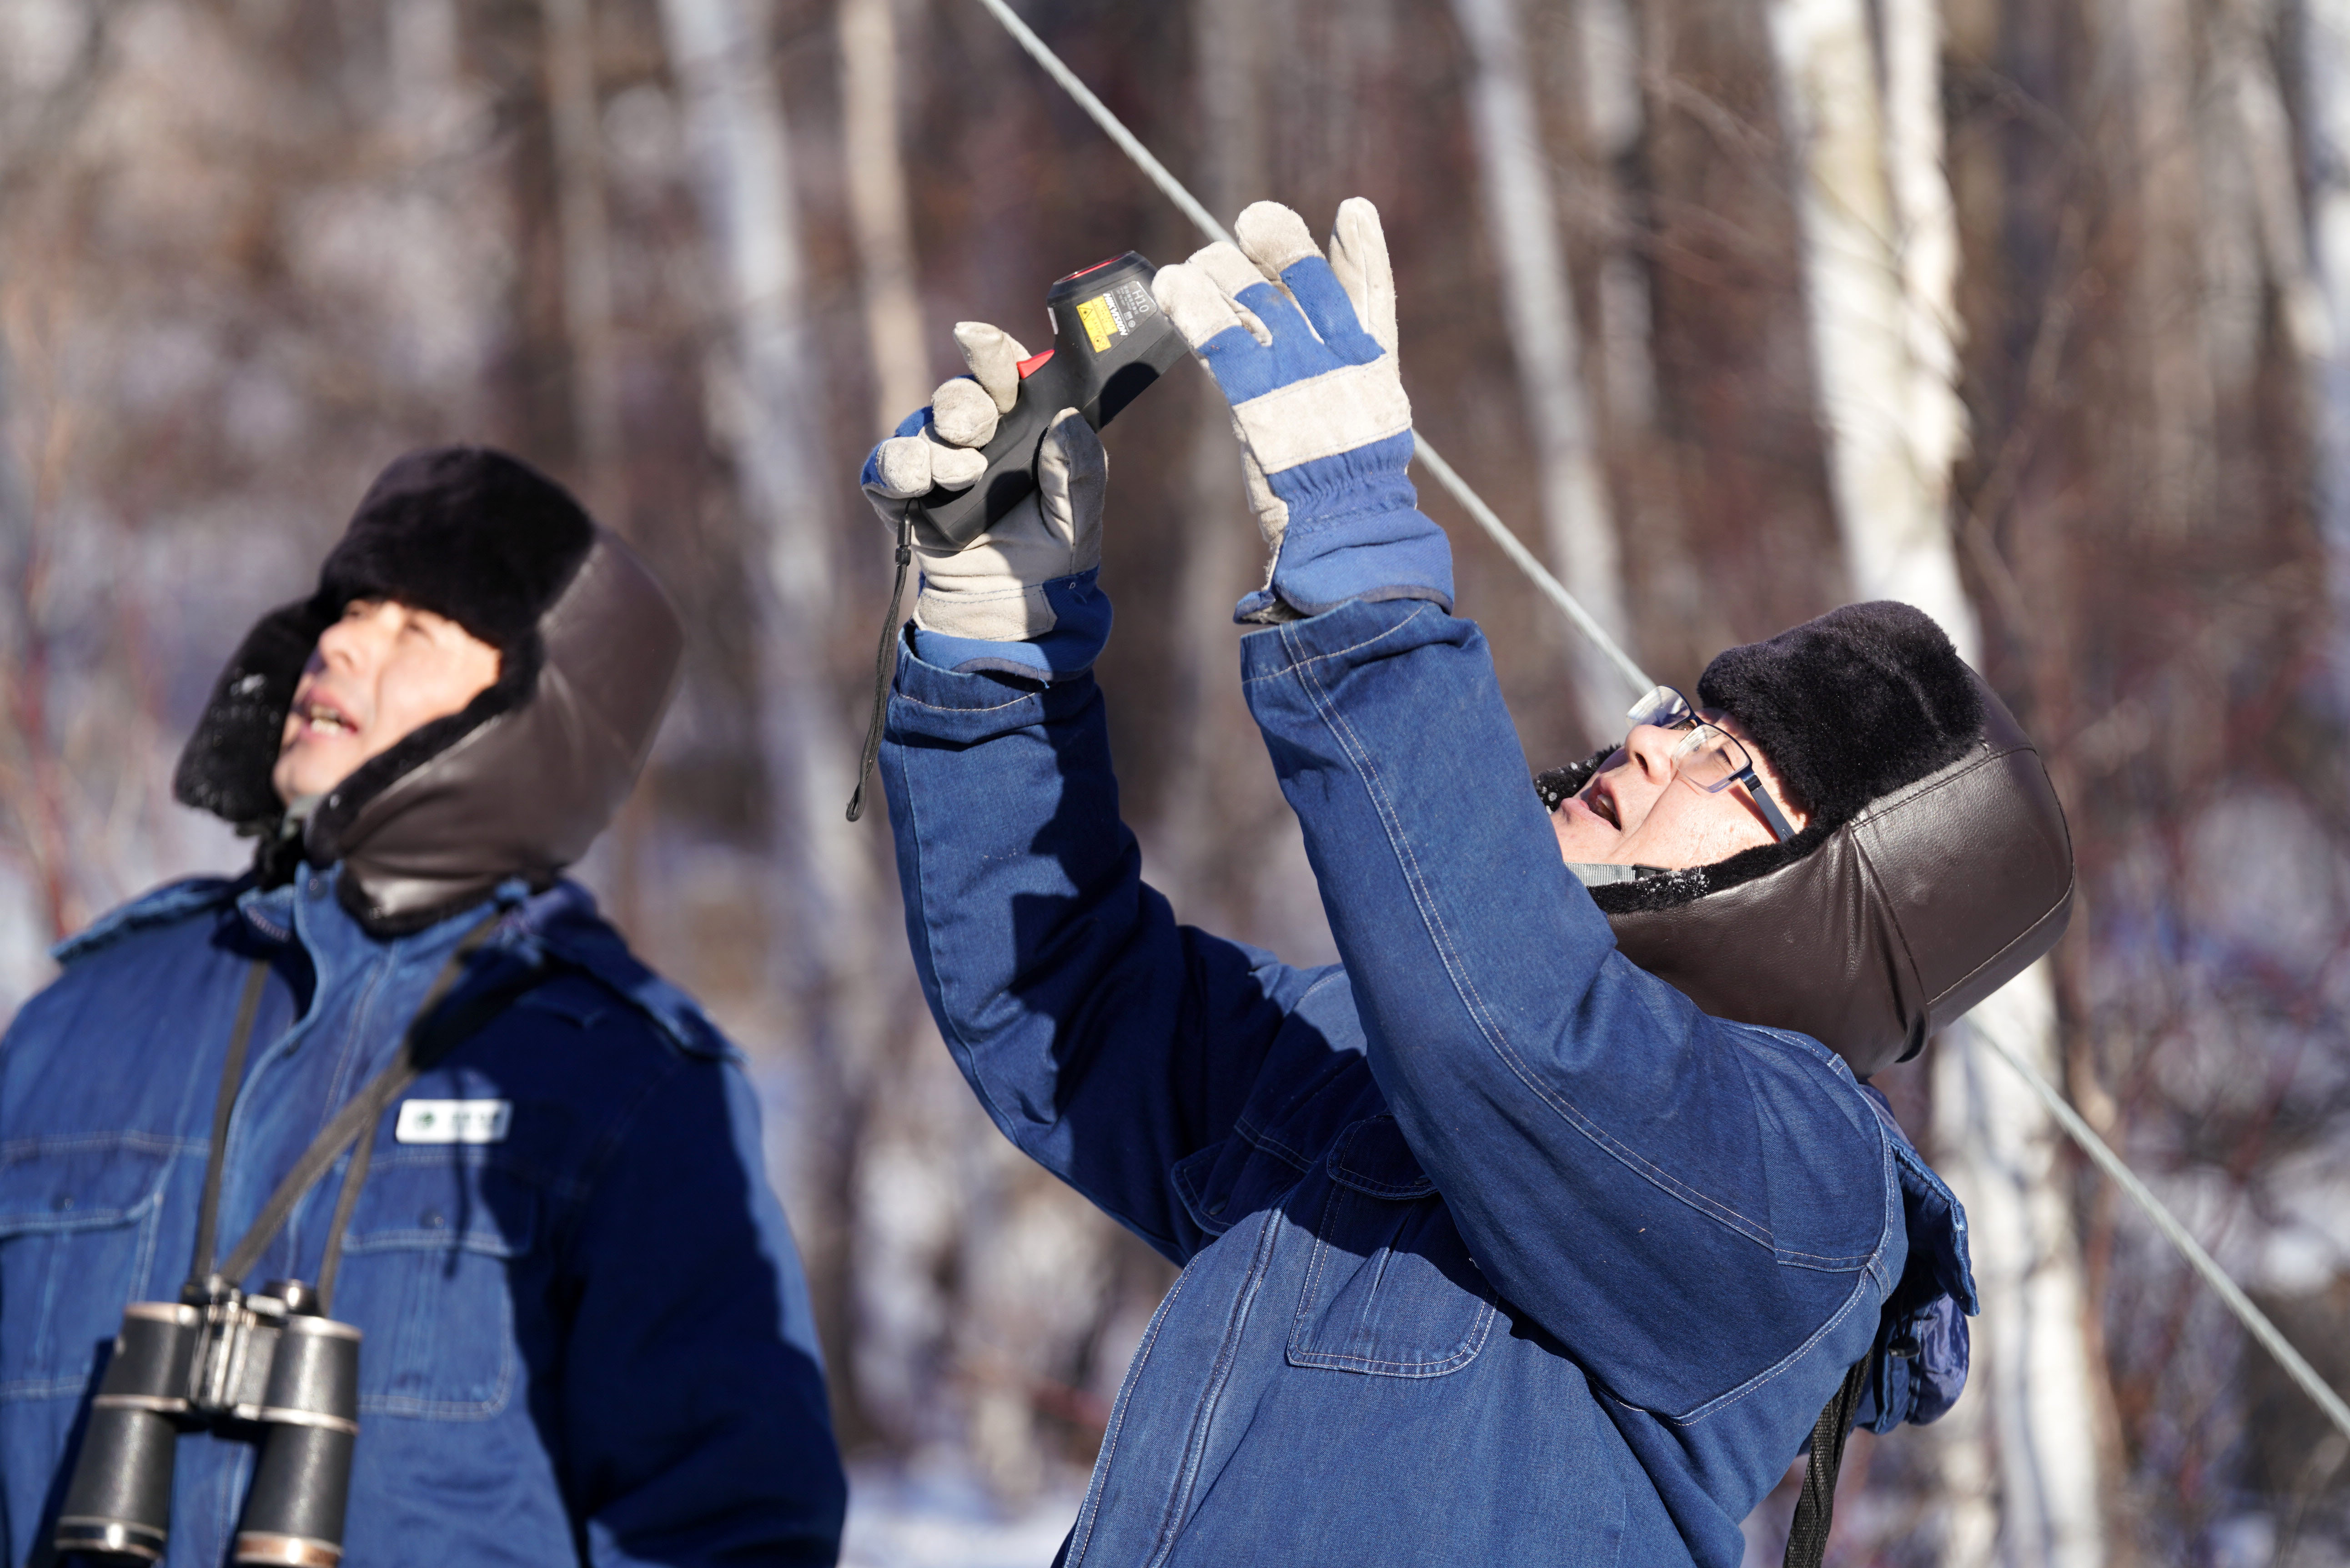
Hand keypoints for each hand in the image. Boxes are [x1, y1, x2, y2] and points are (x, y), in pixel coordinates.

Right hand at [860, 322, 1106, 646]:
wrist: (1008, 612)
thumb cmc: (1047, 557)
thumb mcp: (1077, 519)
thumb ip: (1081, 472)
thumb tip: (1068, 422)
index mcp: (1018, 427)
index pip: (1002, 373)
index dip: (990, 351)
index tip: (977, 339)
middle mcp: (971, 437)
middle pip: (957, 396)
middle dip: (964, 406)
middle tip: (976, 429)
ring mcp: (932, 462)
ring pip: (921, 428)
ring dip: (939, 448)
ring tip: (964, 475)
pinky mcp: (899, 495)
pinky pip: (885, 467)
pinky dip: (898, 470)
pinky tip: (918, 483)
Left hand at [1151, 198, 1434, 620]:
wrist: (1345, 528)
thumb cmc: (1351, 488)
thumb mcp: (1369, 421)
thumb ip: (1351, 375)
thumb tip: (1324, 341)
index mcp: (1373, 364)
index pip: (1372, 290)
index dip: (1363, 248)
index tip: (1351, 210)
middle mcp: (1341, 359)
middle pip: (1306, 281)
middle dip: (1279, 243)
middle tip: (1250, 220)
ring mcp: (1302, 376)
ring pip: (1256, 302)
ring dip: (1220, 274)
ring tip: (1193, 265)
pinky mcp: (1261, 400)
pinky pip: (1220, 340)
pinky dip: (1192, 309)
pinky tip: (1170, 286)